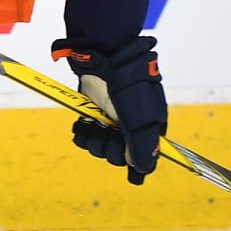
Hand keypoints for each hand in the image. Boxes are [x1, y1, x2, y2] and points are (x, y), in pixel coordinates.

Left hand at [57, 36, 165, 184]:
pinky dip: (82, 132)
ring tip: (93, 122)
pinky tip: (83, 122)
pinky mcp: (92, 114)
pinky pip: (85, 136)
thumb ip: (142, 146)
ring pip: (99, 147)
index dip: (133, 164)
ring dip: (94, 138)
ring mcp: (109, 120)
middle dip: (108, 146)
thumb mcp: (138, 120)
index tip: (129, 171)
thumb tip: (142, 169)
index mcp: (148, 127)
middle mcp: (129, 126)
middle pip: (117, 155)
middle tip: (106, 130)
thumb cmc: (127, 88)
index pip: (142, 157)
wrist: (103, 60)